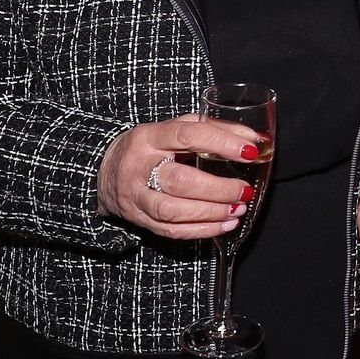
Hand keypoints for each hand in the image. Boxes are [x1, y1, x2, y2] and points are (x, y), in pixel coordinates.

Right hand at [97, 115, 258, 238]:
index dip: (221, 143)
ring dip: (211, 213)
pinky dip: (201, 230)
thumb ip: (214, 128)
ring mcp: (136, 196)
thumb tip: (255, 139)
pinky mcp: (138, 219)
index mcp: (150, 136)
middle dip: (218, 189)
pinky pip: (170, 231)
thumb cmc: (151, 147)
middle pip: (179, 180)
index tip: (250, 151)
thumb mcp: (175, 128)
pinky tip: (225, 225)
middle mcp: (139, 166)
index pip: (187, 136)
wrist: (105, 171)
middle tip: (244, 191)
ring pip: (172, 211)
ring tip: (238, 209)